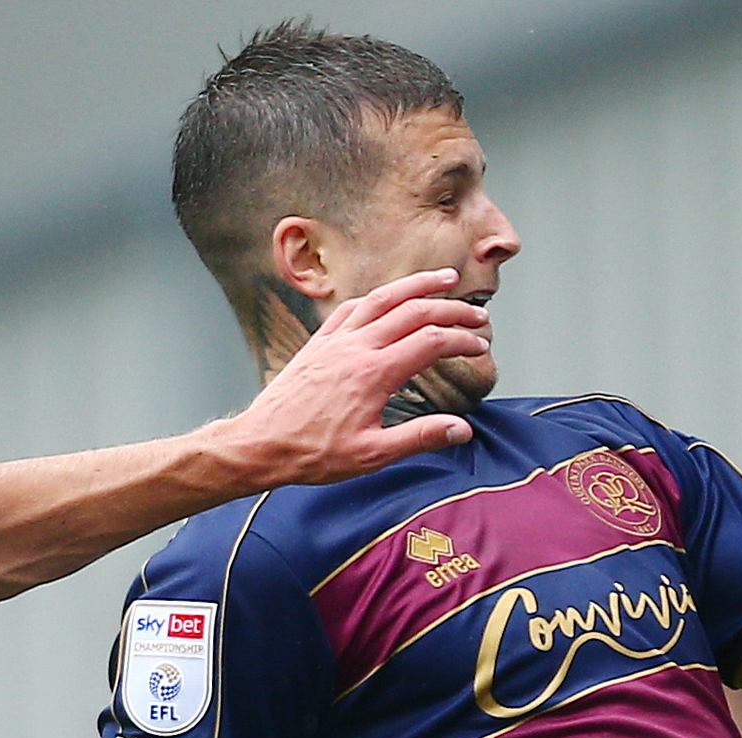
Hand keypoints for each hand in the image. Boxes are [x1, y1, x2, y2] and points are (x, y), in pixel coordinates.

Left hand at [226, 272, 491, 483]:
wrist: (261, 444)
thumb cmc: (313, 454)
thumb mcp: (372, 455)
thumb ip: (420, 438)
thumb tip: (462, 430)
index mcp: (374, 374)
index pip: (430, 342)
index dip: (461, 340)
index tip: (480, 346)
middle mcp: (356, 347)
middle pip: (414, 311)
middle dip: (451, 309)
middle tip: (478, 315)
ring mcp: (335, 340)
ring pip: (382, 298)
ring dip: (416, 285)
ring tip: (443, 278)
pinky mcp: (318, 342)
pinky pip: (350, 308)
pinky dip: (377, 298)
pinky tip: (388, 299)